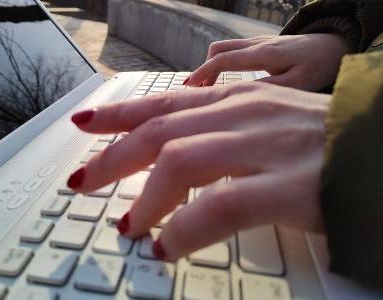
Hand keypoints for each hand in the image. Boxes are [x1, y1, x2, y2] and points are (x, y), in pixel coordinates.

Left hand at [68, 82, 329, 260]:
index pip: (162, 104)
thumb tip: (173, 159)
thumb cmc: (324, 144)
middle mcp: (246, 115)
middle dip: (111, 158)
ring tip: (128, 226)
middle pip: (158, 131)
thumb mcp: (264, 126)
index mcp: (238, 103)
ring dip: (145, 199)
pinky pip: (223, 206)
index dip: (118, 114)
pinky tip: (168, 246)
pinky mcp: (294, 186)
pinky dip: (186, 229)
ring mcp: (269, 147)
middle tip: (82, 182)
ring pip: (180, 162)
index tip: (85, 122)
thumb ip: (220, 135)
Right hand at [186, 34, 348, 90]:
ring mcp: (257, 42)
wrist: (334, 46)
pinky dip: (221, 64)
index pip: (223, 60)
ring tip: (207, 90)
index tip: (189, 88)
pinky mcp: (260, 45)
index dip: (202, 73)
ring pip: (224, 48)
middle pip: (218, 50)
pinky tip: (223, 81)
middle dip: (202, 70)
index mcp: (263, 54)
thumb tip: (237, 97)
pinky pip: (232, 51)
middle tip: (197, 93)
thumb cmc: (318, 66)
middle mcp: (257, 43)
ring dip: (211, 67)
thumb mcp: (297, 84)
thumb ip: (267, 89)